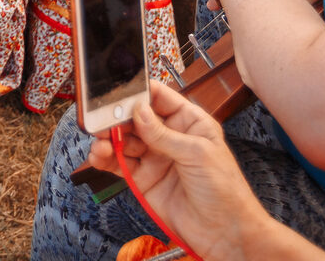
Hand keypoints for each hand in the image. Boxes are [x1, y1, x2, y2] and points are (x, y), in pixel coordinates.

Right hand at [86, 82, 274, 260]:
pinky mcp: (143, 178)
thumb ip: (164, 134)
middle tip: (100, 117)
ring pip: (124, 140)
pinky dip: (105, 158)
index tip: (118, 91)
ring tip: (99, 139)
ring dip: (108, 137)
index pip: (159, 98)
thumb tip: (138, 111)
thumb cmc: (225, 190)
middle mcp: (169, 136)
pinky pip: (119, 163)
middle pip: (135, 118)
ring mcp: (154, 157)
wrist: (224, 233)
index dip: (138, 92)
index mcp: (188, 122)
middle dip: (117, 116)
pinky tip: (99, 155)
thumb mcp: (197, 154)